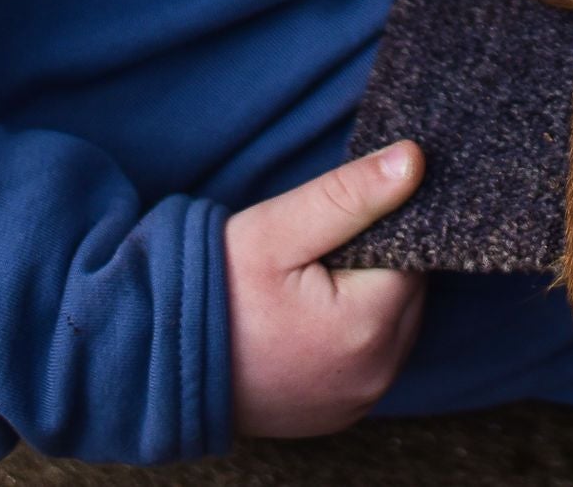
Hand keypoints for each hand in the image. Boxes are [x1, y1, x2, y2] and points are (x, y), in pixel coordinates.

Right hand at [225, 141, 430, 438]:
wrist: (156, 365)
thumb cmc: (213, 292)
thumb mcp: (278, 230)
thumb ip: (350, 194)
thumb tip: (416, 160)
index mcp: (369, 327)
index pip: (412, 253)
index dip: (376, 227)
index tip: (329, 226)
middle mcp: (376, 374)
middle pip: (406, 292)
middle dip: (372, 265)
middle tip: (310, 256)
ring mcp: (359, 400)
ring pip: (393, 325)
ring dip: (364, 300)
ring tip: (304, 289)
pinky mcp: (341, 412)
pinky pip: (370, 359)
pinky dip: (350, 335)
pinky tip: (306, 323)